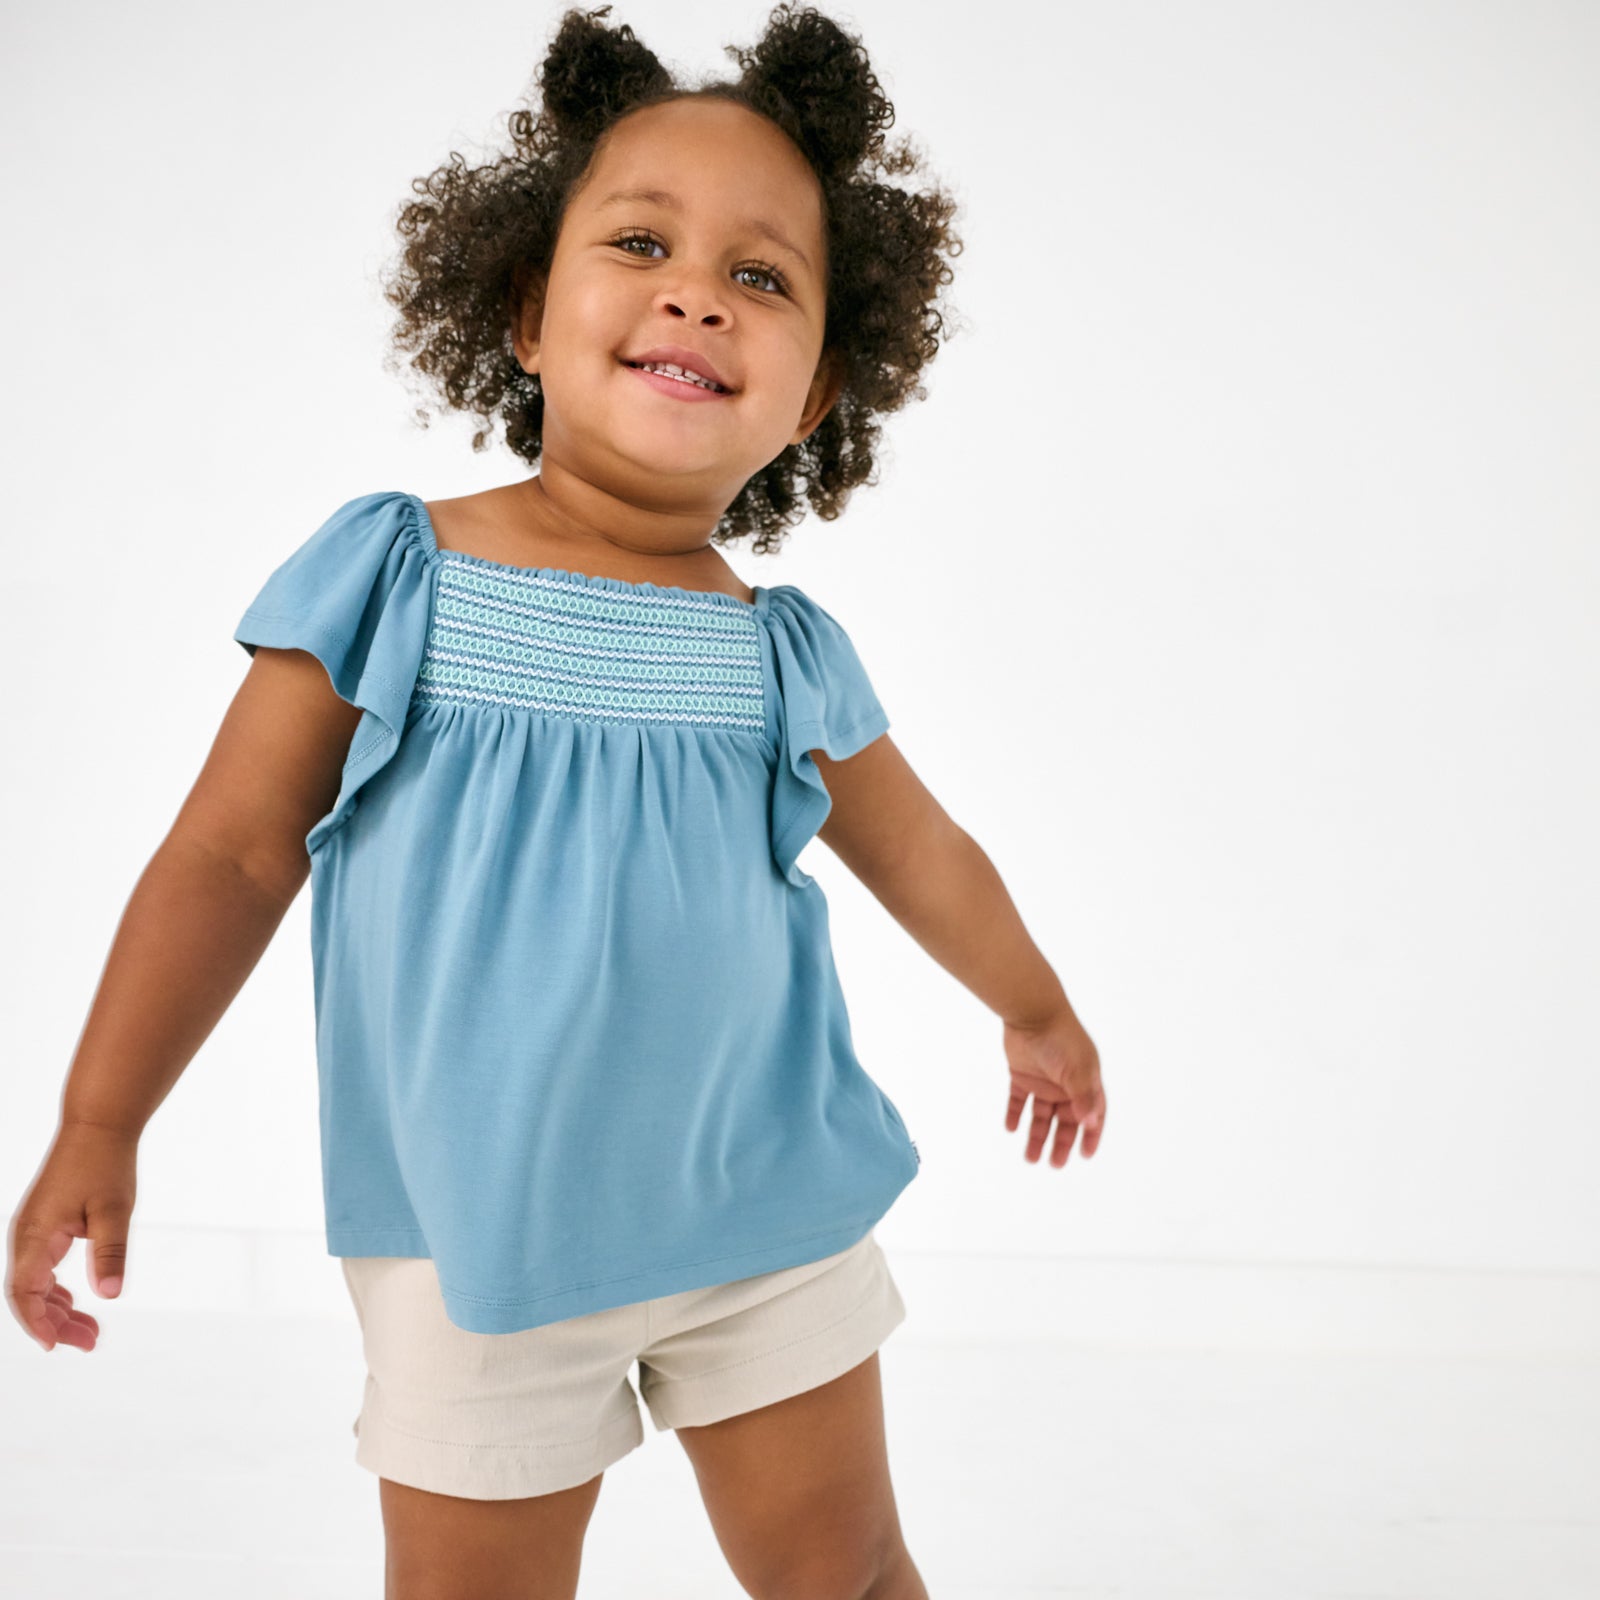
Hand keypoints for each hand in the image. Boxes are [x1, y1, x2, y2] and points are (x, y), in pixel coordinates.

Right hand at [6, 1121, 137, 1352]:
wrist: (99, 1124)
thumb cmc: (105, 1162)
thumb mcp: (114, 1209)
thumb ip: (110, 1252)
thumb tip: (110, 1294)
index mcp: (35, 1234)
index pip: (24, 1292)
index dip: (38, 1323)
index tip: (57, 1345)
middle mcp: (26, 1235)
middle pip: (29, 1294)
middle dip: (55, 1322)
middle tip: (90, 1342)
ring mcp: (33, 1230)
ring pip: (35, 1283)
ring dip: (57, 1308)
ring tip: (89, 1331)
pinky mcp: (45, 1225)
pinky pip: (42, 1268)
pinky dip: (56, 1289)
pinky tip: (76, 1303)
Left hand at [1002, 1005, 1105, 1166]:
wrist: (1031, 1012)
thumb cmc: (1060, 1038)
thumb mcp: (1076, 1070)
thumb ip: (1083, 1097)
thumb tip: (1091, 1123)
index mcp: (1085, 1082)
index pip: (1093, 1114)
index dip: (1091, 1135)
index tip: (1085, 1156)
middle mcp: (1066, 1084)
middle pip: (1065, 1121)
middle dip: (1061, 1143)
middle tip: (1054, 1164)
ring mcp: (1043, 1081)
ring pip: (1041, 1116)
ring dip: (1037, 1136)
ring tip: (1030, 1158)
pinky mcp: (1021, 1075)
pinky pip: (1019, 1101)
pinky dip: (1015, 1115)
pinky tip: (1011, 1129)